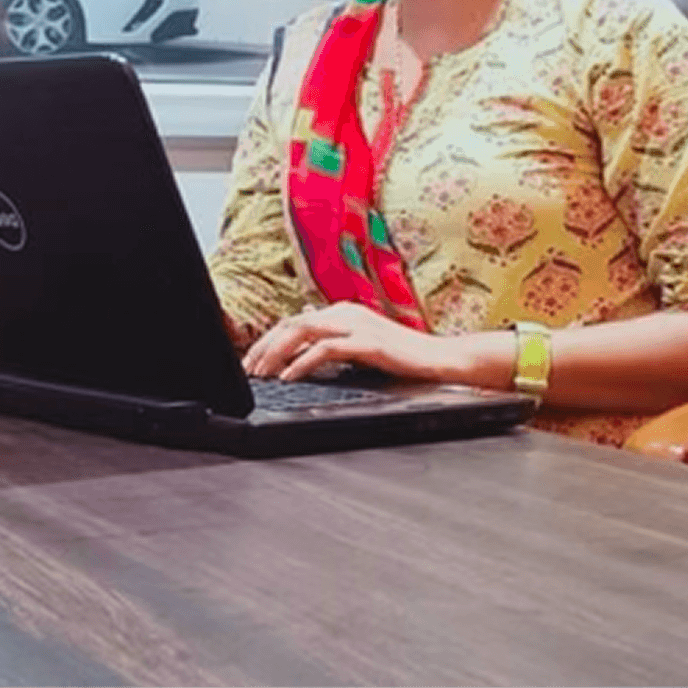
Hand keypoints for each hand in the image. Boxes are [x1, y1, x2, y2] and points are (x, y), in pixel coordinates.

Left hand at [242, 302, 463, 383]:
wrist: (439, 359)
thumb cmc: (402, 356)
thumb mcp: (360, 346)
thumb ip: (334, 342)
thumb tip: (303, 345)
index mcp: (342, 311)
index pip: (295, 321)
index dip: (269, 340)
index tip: (252, 361)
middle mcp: (346, 312)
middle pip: (292, 323)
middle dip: (265, 346)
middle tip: (248, 369)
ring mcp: (356, 324)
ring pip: (302, 331)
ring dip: (276, 353)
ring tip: (261, 373)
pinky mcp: (367, 342)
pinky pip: (324, 349)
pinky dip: (301, 363)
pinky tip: (288, 376)